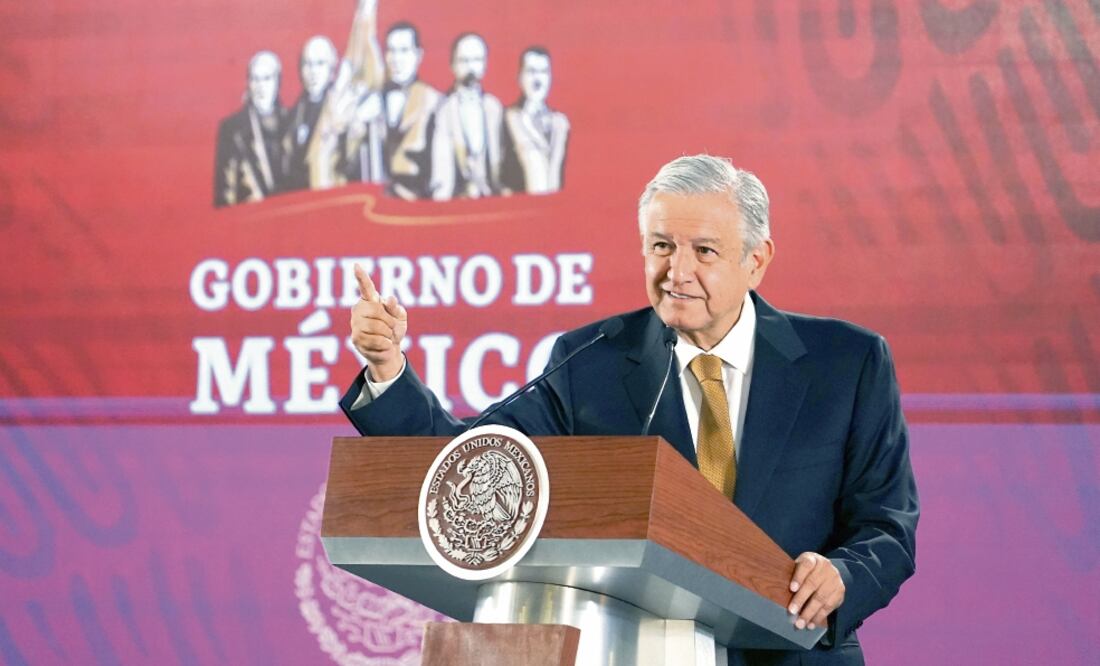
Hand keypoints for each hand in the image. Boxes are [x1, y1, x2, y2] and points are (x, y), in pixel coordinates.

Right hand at [350, 263, 406, 380]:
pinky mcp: (356, 339)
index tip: (356, 265)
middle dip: (390, 322)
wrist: (390, 349)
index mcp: (370, 300)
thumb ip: (396, 308)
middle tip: (391, 328)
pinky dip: (385, 344)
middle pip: (377, 312)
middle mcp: (359, 310)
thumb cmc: (394, 328)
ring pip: (377, 328)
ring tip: (386, 337)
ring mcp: (355, 324)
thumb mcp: (400, 317)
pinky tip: (383, 345)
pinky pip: (376, 340)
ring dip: (388, 334)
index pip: (366, 287)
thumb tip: (389, 299)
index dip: (361, 277)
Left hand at [788, 552, 844, 630]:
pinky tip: (811, 624)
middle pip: (812, 584)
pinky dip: (819, 617)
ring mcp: (834, 579)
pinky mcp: (840, 591)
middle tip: (792, 611)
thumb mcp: (799, 566)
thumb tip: (776, 591)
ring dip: (809, 613)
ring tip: (800, 623)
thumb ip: (791, 575)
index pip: (806, 565)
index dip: (799, 577)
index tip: (792, 588)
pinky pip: (829, 606)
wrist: (828, 570)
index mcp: (813, 559)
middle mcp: (826, 567)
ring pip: (821, 598)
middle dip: (801, 599)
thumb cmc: (807, 571)